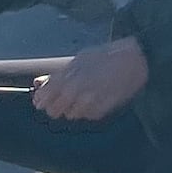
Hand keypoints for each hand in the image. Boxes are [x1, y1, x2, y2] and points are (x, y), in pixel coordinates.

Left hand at [31, 37, 148, 122]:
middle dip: (56, 107)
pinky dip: (90, 110)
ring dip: (74, 109)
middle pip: (54, 111)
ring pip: (71, 115)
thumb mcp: (78, 60)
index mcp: (67, 74)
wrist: (134, 59)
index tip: (43, 100)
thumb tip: (37, 83)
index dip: (42, 100)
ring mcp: (88, 101)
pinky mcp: (101, 110)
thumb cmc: (105, 57)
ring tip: (86, 96)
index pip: (44, 97)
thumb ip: (56, 74)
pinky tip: (97, 98)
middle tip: (65, 100)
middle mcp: (75, 89)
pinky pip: (88, 116)